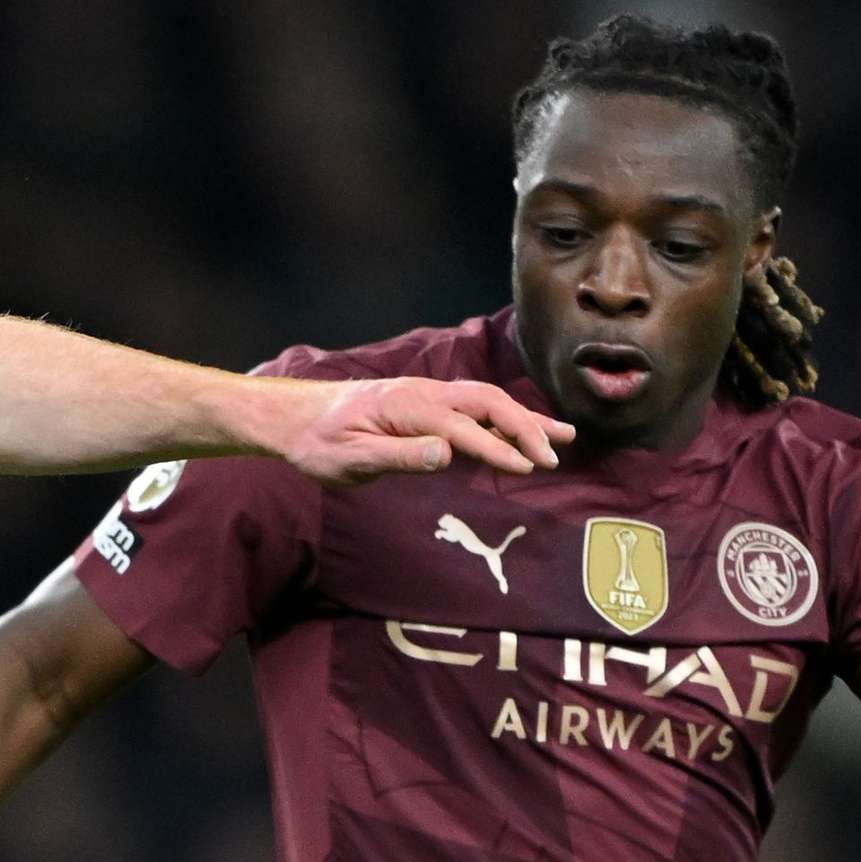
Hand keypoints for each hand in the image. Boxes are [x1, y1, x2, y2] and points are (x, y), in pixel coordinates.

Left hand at [279, 377, 570, 483]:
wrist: (296, 419)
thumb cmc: (319, 444)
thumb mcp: (351, 458)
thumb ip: (399, 456)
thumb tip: (445, 453)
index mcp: (407, 406)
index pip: (462, 427)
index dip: (496, 447)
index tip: (526, 467)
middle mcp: (423, 393)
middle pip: (487, 403)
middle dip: (525, 427)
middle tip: (552, 457)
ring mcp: (427, 395)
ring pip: (487, 401)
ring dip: (525, 419)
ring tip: (564, 437)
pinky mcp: (427, 404)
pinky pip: (475, 407)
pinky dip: (506, 417)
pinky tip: (526, 431)